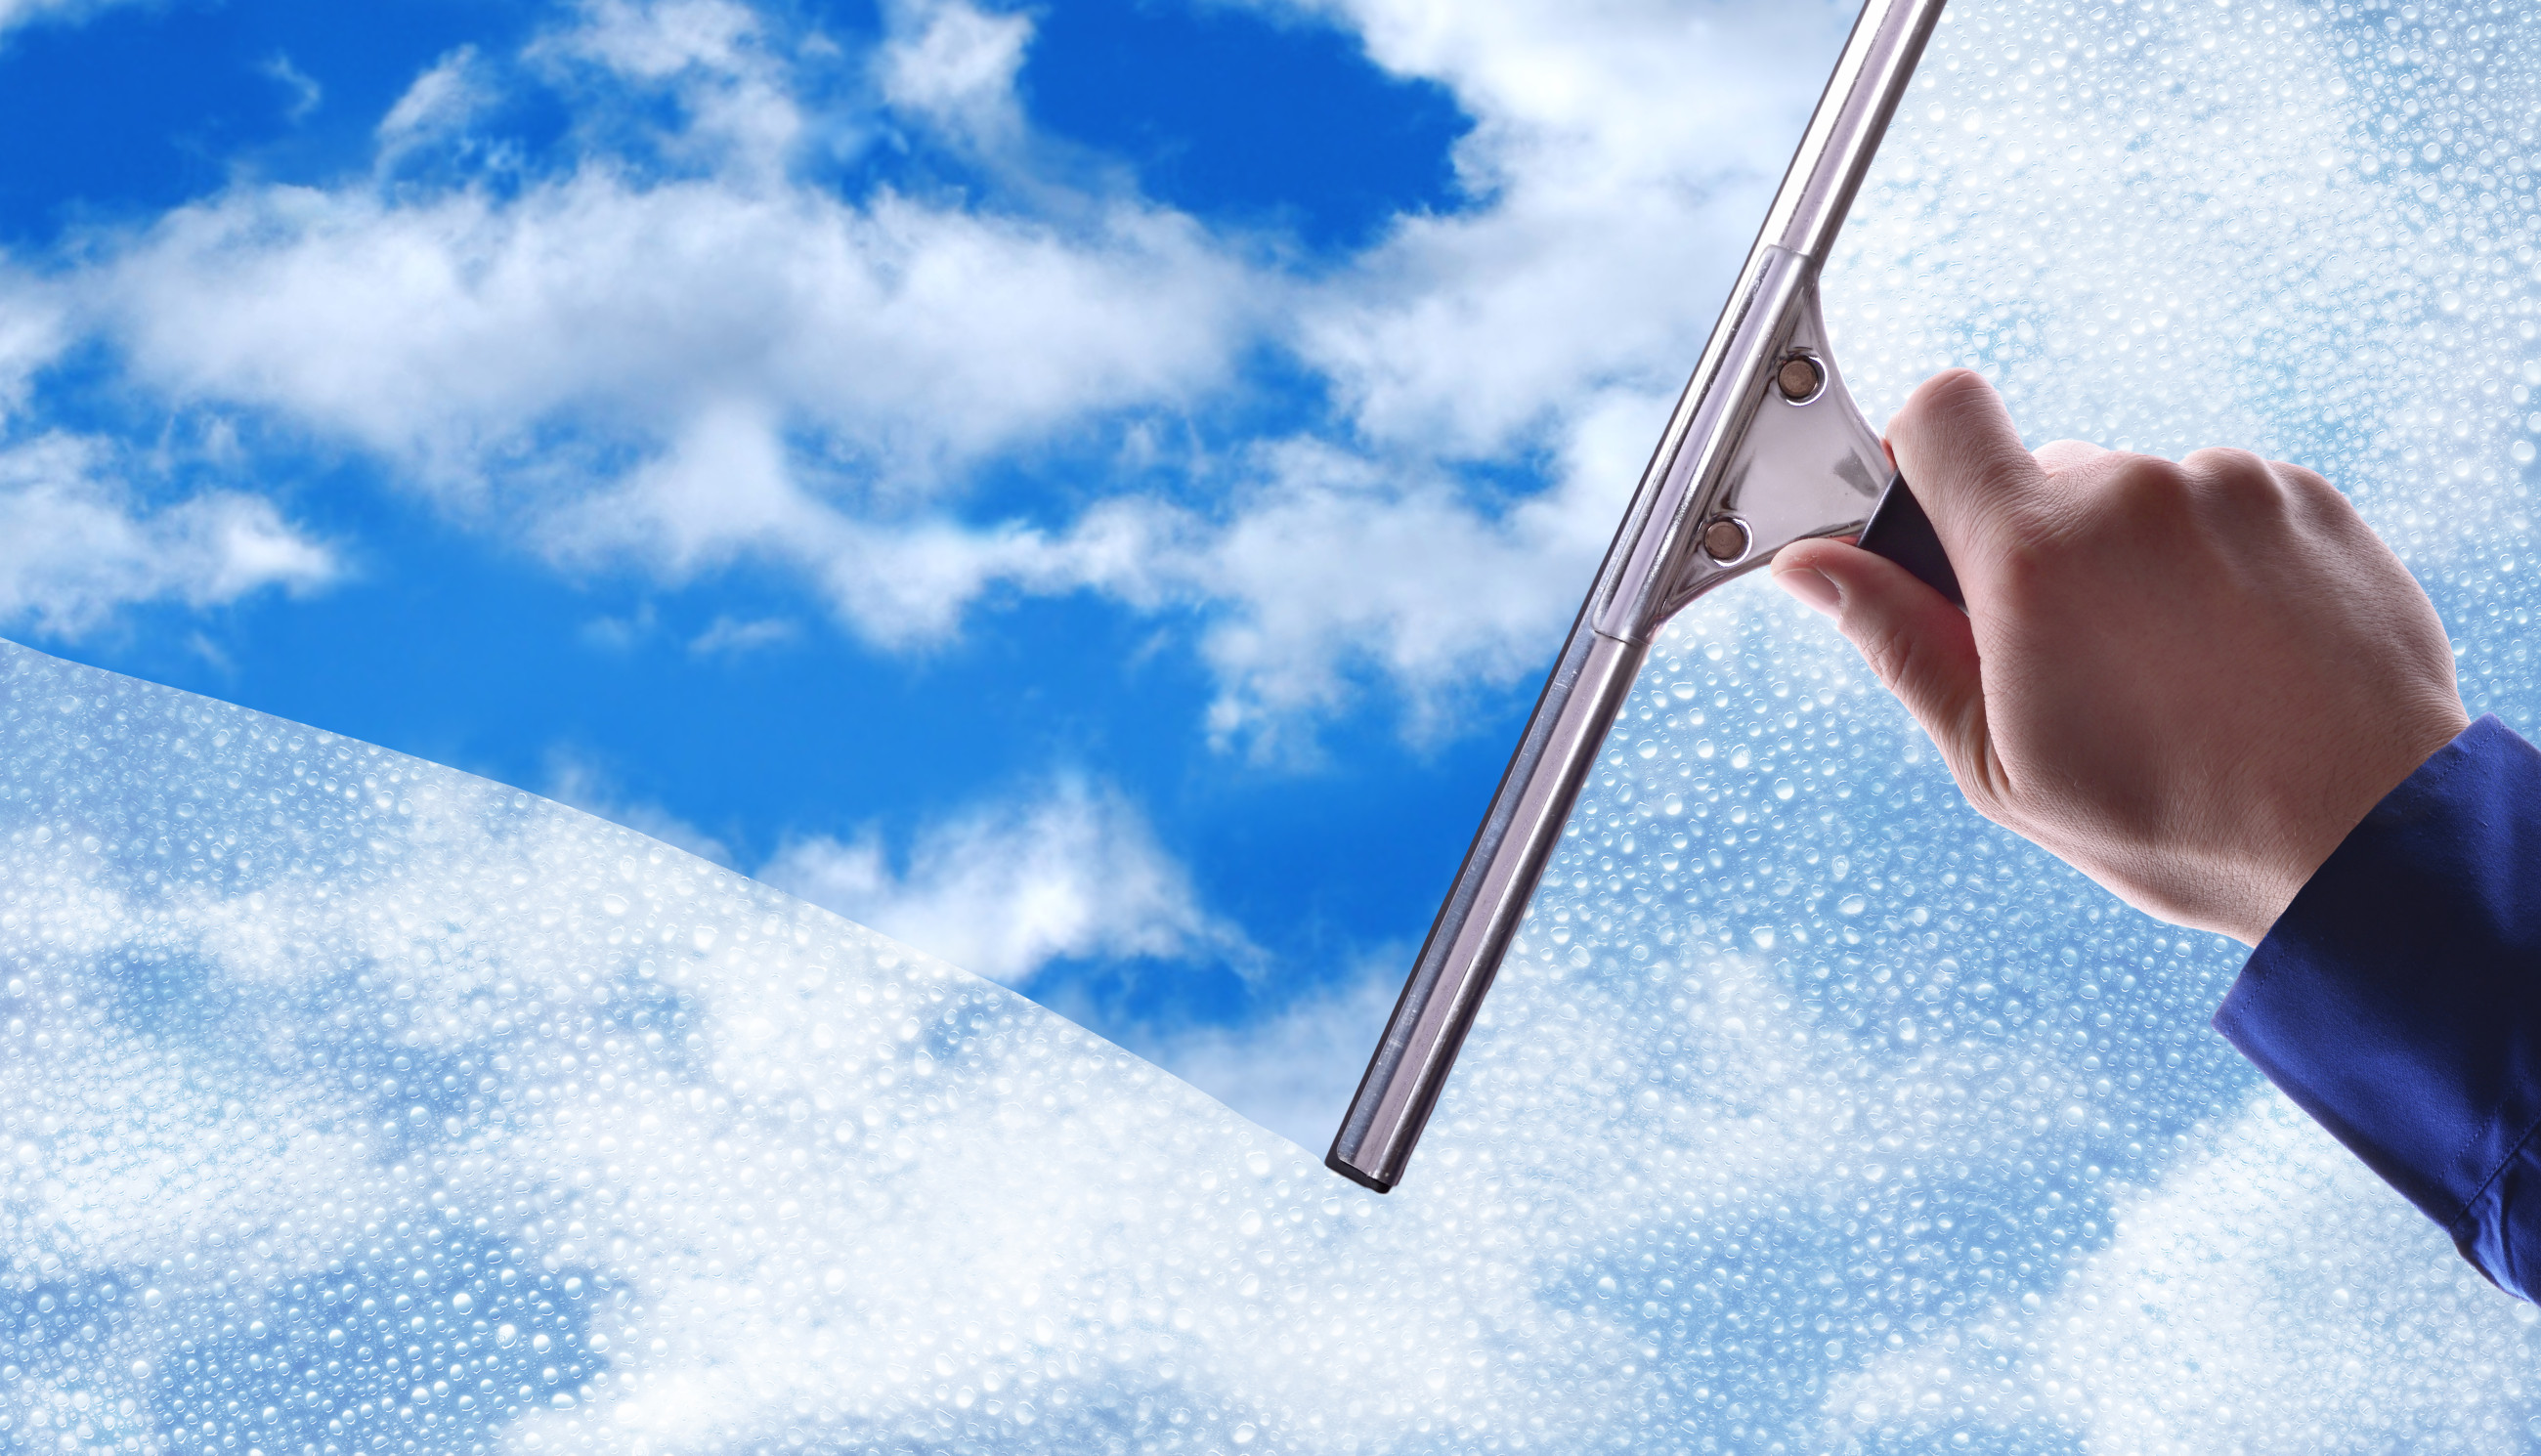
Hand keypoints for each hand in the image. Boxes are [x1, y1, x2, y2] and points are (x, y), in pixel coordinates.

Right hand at [1769, 369, 2468, 944]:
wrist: (2370, 836)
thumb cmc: (2175, 819)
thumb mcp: (1997, 759)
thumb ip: (1899, 641)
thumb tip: (1811, 566)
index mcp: (2035, 554)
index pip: (1941, 412)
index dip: (1922, 452)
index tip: (1936, 516)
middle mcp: (2132, 495)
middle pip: (2042, 474)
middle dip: (2036, 548)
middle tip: (2072, 657)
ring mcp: (2229, 488)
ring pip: (2136, 497)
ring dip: (2133, 561)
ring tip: (2175, 669)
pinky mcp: (2305, 500)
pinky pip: (2222, 507)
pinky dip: (2214, 565)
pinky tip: (2237, 652)